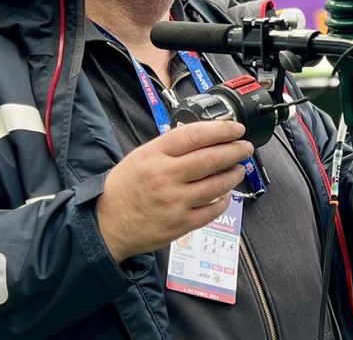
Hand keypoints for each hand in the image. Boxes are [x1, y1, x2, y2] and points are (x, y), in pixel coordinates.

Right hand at [96, 120, 253, 261]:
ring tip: (239, 168)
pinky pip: (212, 210)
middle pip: (211, 158)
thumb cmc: (125, 188)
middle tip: (245, 147)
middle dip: (235, 150)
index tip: (236, 128)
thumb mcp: (141, 156)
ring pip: (217, 185)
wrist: (107, 223)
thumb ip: (170, 146)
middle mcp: (165, 177)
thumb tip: (204, 136)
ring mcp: (175, 202)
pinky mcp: (181, 224)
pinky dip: (224, 200)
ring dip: (233, 174)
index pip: (195, 135)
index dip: (221, 130)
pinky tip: (225, 194)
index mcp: (154, 155)